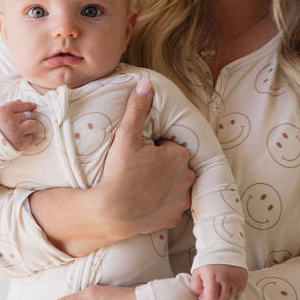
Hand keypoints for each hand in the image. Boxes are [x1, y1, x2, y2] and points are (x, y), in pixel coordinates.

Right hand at [0, 99, 38, 150]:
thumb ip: (8, 107)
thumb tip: (21, 102)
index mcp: (3, 112)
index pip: (21, 105)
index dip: (28, 105)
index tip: (33, 106)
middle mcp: (10, 121)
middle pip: (26, 116)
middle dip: (21, 120)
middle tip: (12, 126)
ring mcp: (16, 132)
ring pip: (32, 125)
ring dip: (27, 128)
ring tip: (18, 132)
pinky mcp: (20, 143)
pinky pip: (30, 137)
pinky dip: (25, 139)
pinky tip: (17, 140)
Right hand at [98, 76, 194, 235]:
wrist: (111, 211)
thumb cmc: (119, 173)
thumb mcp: (126, 137)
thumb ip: (138, 108)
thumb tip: (146, 83)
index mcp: (179, 155)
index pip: (171, 147)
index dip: (156, 149)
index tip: (142, 155)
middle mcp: (187, 177)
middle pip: (176, 166)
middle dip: (163, 166)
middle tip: (141, 170)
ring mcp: (182, 199)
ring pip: (177, 186)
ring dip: (166, 185)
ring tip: (144, 186)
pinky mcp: (175, 217)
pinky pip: (173, 206)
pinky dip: (164, 204)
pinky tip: (149, 202)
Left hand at [188, 264, 248, 299]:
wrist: (223, 247)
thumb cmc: (209, 259)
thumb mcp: (197, 271)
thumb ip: (195, 285)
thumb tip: (200, 296)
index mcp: (212, 276)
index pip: (211, 299)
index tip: (203, 296)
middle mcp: (226, 278)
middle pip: (221, 299)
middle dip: (215, 296)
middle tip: (211, 288)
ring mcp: (236, 278)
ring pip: (230, 296)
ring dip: (224, 293)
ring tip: (220, 283)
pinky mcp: (243, 277)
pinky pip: (238, 291)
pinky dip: (233, 290)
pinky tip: (228, 282)